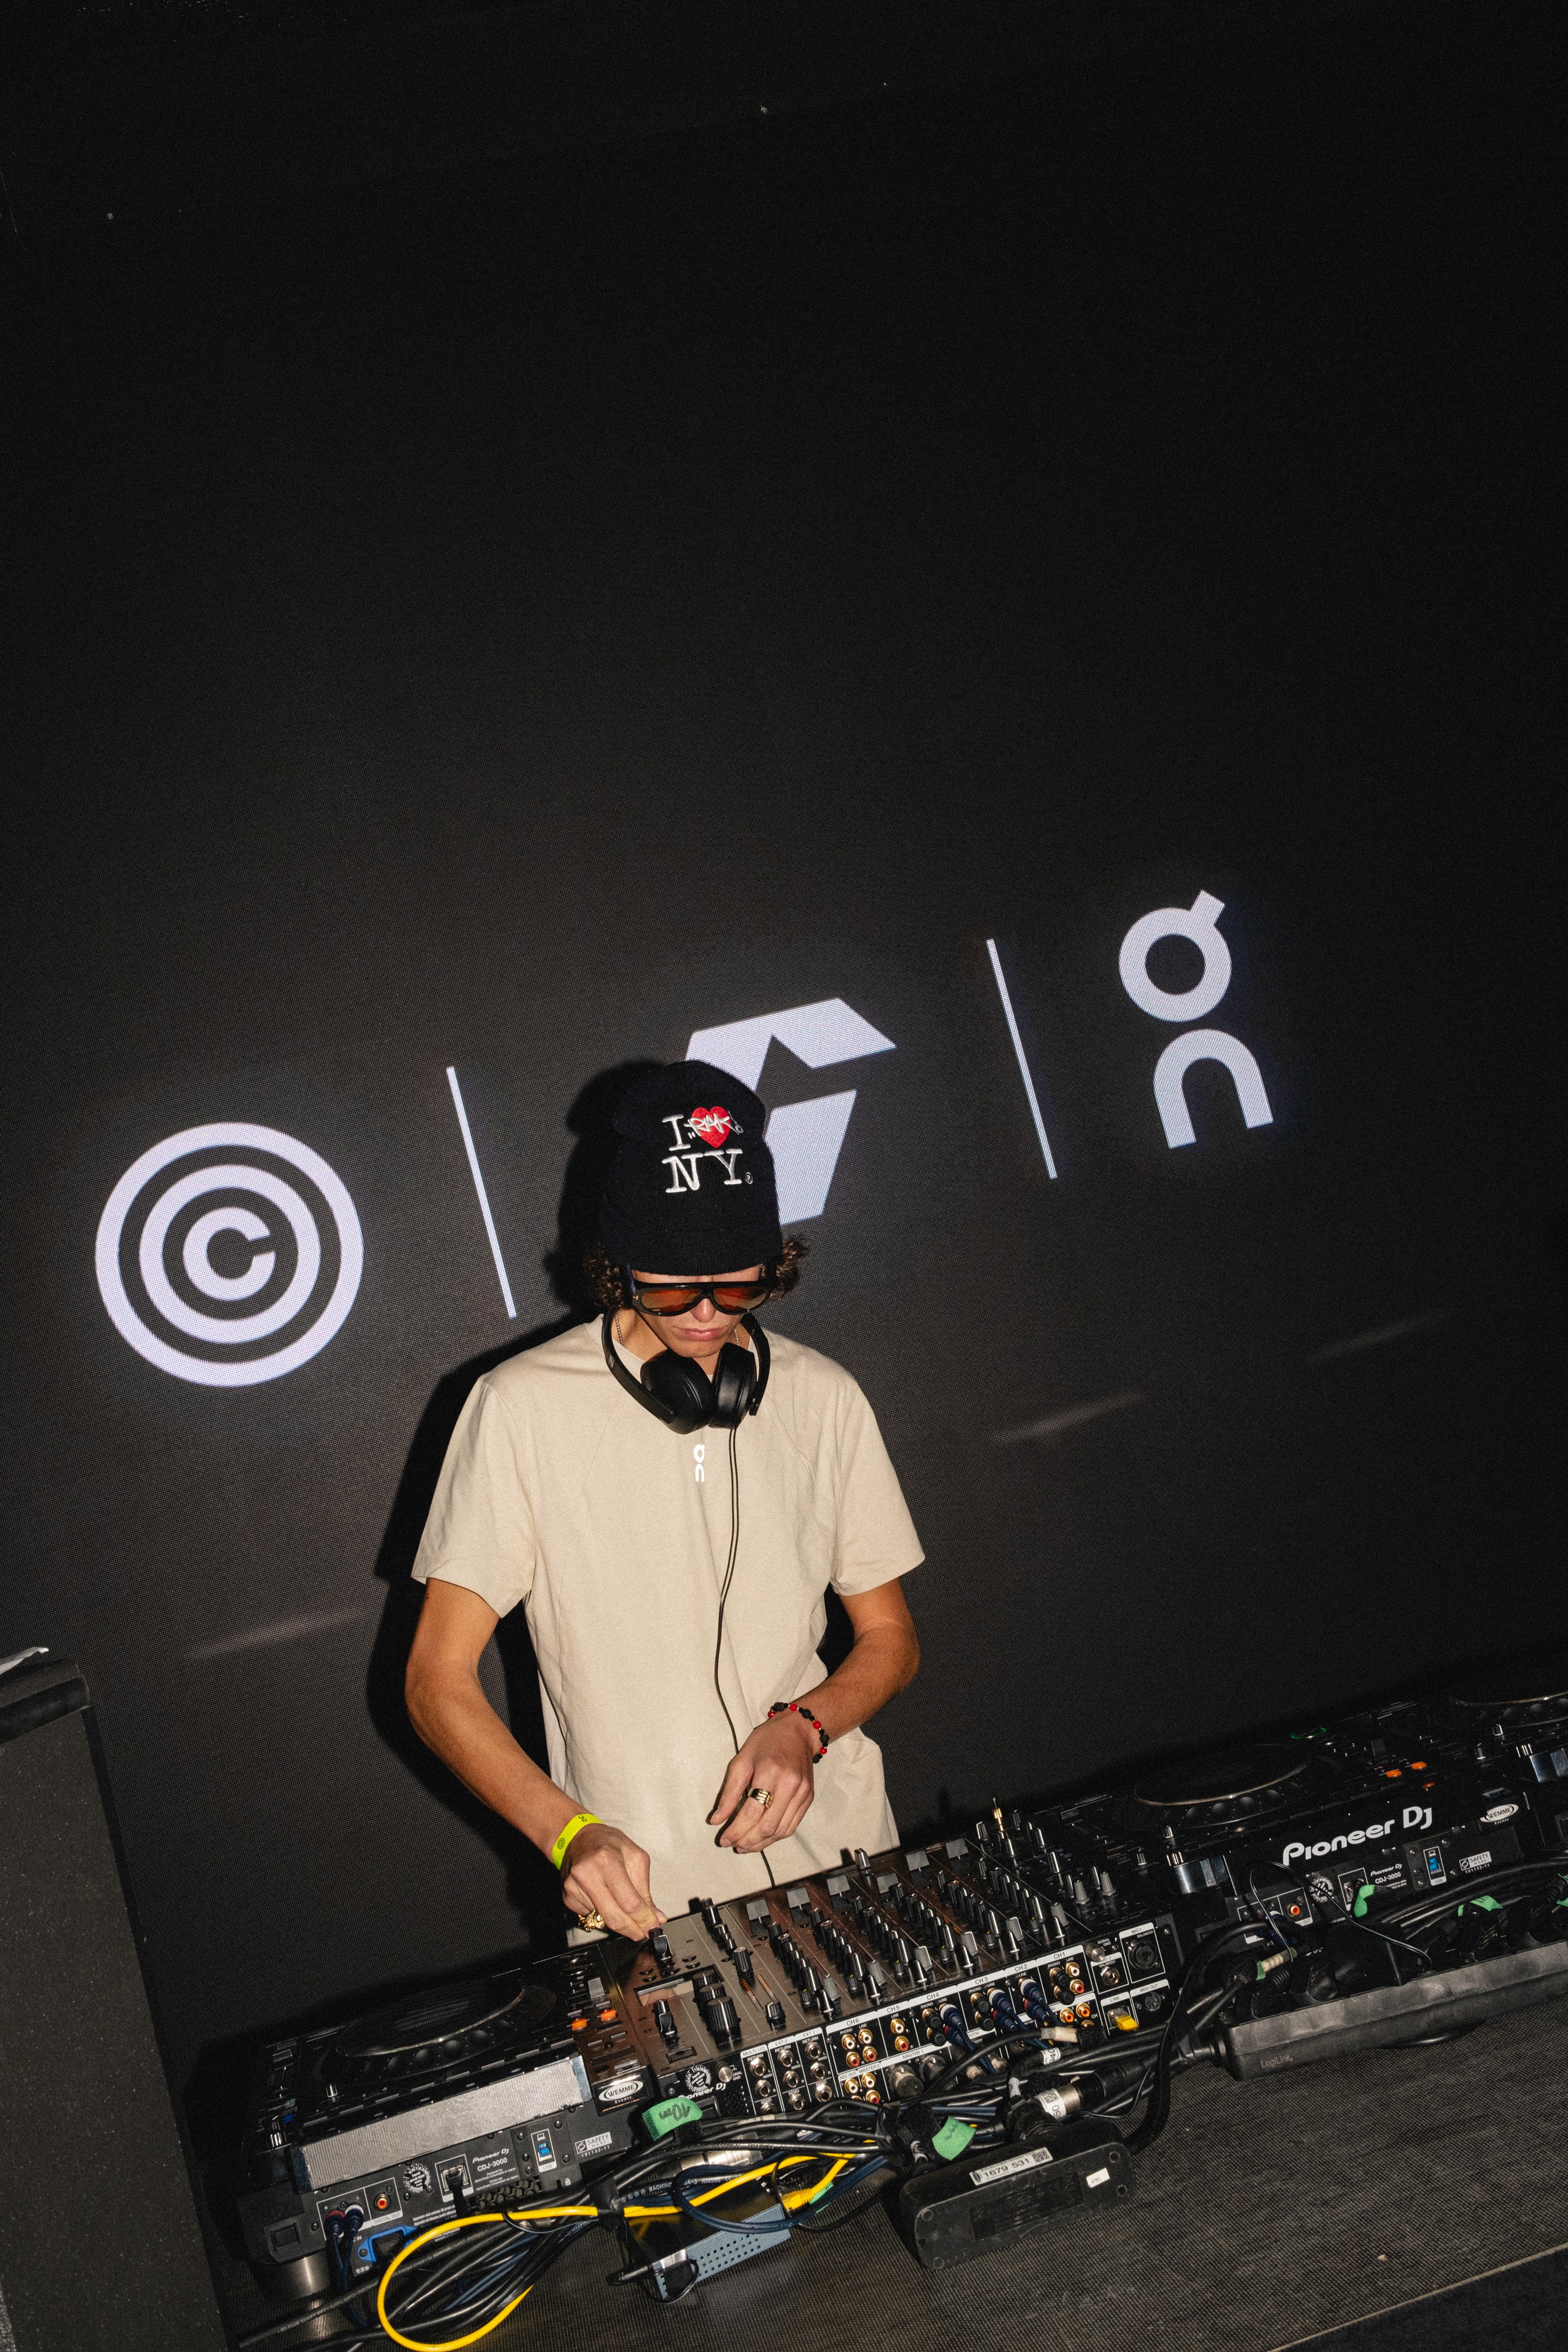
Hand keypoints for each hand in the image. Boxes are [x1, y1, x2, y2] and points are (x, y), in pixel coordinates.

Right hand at [559, 1823, 665, 1939]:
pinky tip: (602, 1894)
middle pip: (613, 1917)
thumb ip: (644, 1889)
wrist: (578, 1837)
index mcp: (606, 1860)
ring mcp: (574, 1887)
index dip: (643, 1918)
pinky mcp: (567, 1897)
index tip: (653, 1927)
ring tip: (619, 1900)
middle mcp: (587, 1874)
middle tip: (643, 1932)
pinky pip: (590, 1915)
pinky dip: (601, 1911)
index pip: (628, 1901)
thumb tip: (656, 1917)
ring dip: (617, 1918)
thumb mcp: (634, 1857)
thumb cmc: (608, 1843)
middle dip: (632, 1929)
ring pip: (602, 1919)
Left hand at [709, 1711, 817, 1853]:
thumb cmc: (766, 1742)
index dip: (735, 1830)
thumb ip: (729, 1793)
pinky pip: (791, 1827)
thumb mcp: (741, 1760)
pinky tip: (762, 1838)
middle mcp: (789, 1785)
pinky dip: (775, 1837)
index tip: (722, 1839)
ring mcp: (802, 1794)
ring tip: (744, 1846)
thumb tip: (716, 1820)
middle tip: (732, 1845)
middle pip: (767, 1826)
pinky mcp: (808, 1799)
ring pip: (781, 1831)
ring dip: (761, 1844)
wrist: (799, 1731)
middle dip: (747, 1841)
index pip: (751, 1812)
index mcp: (770, 1772)